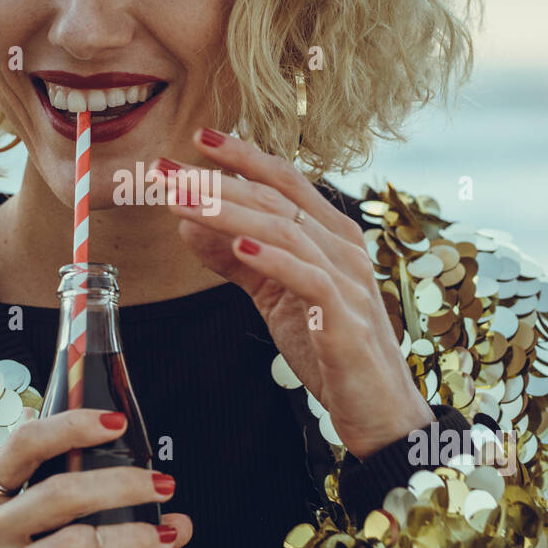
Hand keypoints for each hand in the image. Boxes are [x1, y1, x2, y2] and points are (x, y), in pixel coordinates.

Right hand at [0, 409, 192, 547]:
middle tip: (162, 485)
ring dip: (133, 538)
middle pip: (62, 494)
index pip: (24, 446)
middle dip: (124, 485)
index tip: (116, 421)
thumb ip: (39, 490)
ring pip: (78, 546)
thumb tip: (115, 455)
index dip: (72, 426)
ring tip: (164, 535)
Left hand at [150, 127, 434, 459]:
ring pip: (286, 231)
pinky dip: (273, 259)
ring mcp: (349, 283)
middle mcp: (344, 249)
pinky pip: (308, 280)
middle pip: (276, 200)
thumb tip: (188, 223)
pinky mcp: (345, 322)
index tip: (197, 137)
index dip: (242, 156)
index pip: (284, 181)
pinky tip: (239, 247)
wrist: (379, 410)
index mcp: (331, 235)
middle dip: (219, 182)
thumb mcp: (276, 297)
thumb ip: (239, 259)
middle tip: (168, 173)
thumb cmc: (329, 349)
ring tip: (185, 203)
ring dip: (230, 213)